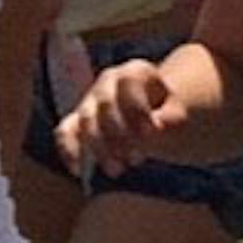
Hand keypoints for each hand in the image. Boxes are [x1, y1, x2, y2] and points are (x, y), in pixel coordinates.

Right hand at [57, 54, 182, 175]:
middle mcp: (108, 82)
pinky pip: (65, 132)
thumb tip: (159, 128)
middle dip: (119, 134)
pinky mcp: (77, 121)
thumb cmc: (168, 115)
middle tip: (136, 159)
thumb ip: (171, 119)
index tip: (151, 132)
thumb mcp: (177, 114)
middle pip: (105, 104)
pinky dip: (69, 150)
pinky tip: (79, 170)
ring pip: (85, 121)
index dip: (137, 107)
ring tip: (118, 170)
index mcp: (135, 72)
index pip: (129, 83)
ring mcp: (90, 100)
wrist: (156, 117)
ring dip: (99, 148)